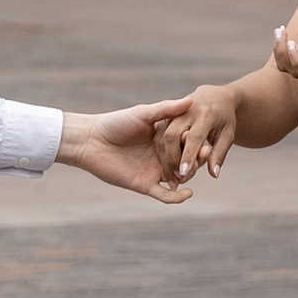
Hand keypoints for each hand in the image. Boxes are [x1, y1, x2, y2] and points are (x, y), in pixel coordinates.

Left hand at [56, 99, 196, 201]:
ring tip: (194, 170)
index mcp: (164, 137)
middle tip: (205, 154)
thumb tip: (190, 100)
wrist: (91, 141)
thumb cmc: (115, 123)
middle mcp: (162, 155)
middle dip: (197, 159)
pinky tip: (188, 193)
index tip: (207, 137)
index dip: (197, 141)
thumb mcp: (143, 114)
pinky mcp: (145, 185)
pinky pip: (165, 195)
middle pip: (186, 160)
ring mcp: (154, 170)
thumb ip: (166, 109)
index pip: (187, 141)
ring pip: (179, 177)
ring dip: (189, 176)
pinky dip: (177, 197)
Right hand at [162, 83, 244, 179]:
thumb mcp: (228, 135)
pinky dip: (161, 149)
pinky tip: (166, 163)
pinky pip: (160, 132)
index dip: (188, 155)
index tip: (184, 173)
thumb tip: (214, 174)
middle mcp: (188, 110)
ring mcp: (176, 110)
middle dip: (171, 156)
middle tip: (176, 174)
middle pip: (172, 134)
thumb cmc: (224, 118)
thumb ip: (219, 154)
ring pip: (163, 133)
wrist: (215, 96)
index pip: (194, 137)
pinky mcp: (168, 113)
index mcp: (206, 114)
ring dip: (164, 155)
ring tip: (171, 173)